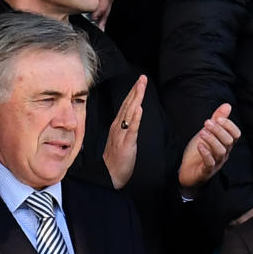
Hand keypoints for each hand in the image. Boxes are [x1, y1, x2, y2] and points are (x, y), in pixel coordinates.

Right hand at [102, 74, 145, 189]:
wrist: (110, 176)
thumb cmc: (116, 160)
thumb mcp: (121, 140)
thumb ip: (126, 128)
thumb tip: (132, 117)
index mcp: (117, 126)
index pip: (126, 106)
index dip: (133, 93)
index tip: (139, 81)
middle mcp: (118, 127)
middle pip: (128, 105)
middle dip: (135, 91)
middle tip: (142, 78)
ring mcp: (122, 135)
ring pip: (130, 113)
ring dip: (136, 99)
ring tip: (141, 86)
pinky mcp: (126, 144)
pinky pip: (132, 129)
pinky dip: (136, 118)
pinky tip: (139, 109)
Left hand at [178, 103, 240, 196]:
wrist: (187, 171)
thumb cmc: (198, 151)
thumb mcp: (207, 132)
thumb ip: (217, 119)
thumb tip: (227, 105)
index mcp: (226, 144)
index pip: (236, 134)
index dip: (229, 125)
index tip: (217, 118)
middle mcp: (224, 154)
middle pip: (228, 141)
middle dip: (218, 130)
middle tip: (206, 123)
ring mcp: (216, 163)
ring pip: (221, 151)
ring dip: (211, 140)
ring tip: (201, 133)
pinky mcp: (206, 171)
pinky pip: (210, 163)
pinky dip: (206, 153)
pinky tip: (199, 146)